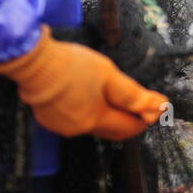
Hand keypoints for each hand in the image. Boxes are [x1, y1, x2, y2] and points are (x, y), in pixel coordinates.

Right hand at [0, 26, 168, 139]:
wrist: (33, 62)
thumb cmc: (72, 66)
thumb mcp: (109, 75)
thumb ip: (134, 96)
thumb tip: (160, 107)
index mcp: (95, 120)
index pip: (128, 129)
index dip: (145, 119)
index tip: (156, 106)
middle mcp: (78, 129)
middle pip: (112, 129)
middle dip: (128, 118)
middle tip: (139, 102)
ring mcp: (61, 126)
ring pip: (93, 124)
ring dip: (107, 113)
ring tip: (112, 93)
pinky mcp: (48, 118)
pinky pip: (75, 119)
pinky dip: (87, 110)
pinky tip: (88, 94)